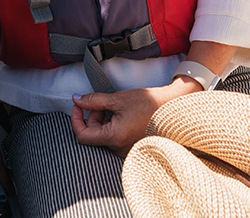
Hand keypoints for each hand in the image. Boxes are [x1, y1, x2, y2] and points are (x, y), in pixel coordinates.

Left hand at [70, 79, 201, 157]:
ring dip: (103, 120)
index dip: (76, 119)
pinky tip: (122, 114)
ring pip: (103, 136)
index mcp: (115, 138)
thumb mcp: (118, 98)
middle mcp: (119, 149)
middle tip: (102, 102)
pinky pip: (114, 139)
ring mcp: (126, 150)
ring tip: (115, 107)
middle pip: (93, 135)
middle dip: (92, 117)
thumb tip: (76, 99)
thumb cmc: (149, 103)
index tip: (78, 105)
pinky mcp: (131, 147)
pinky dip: (112, 126)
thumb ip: (94, 100)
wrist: (173, 108)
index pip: (82, 136)